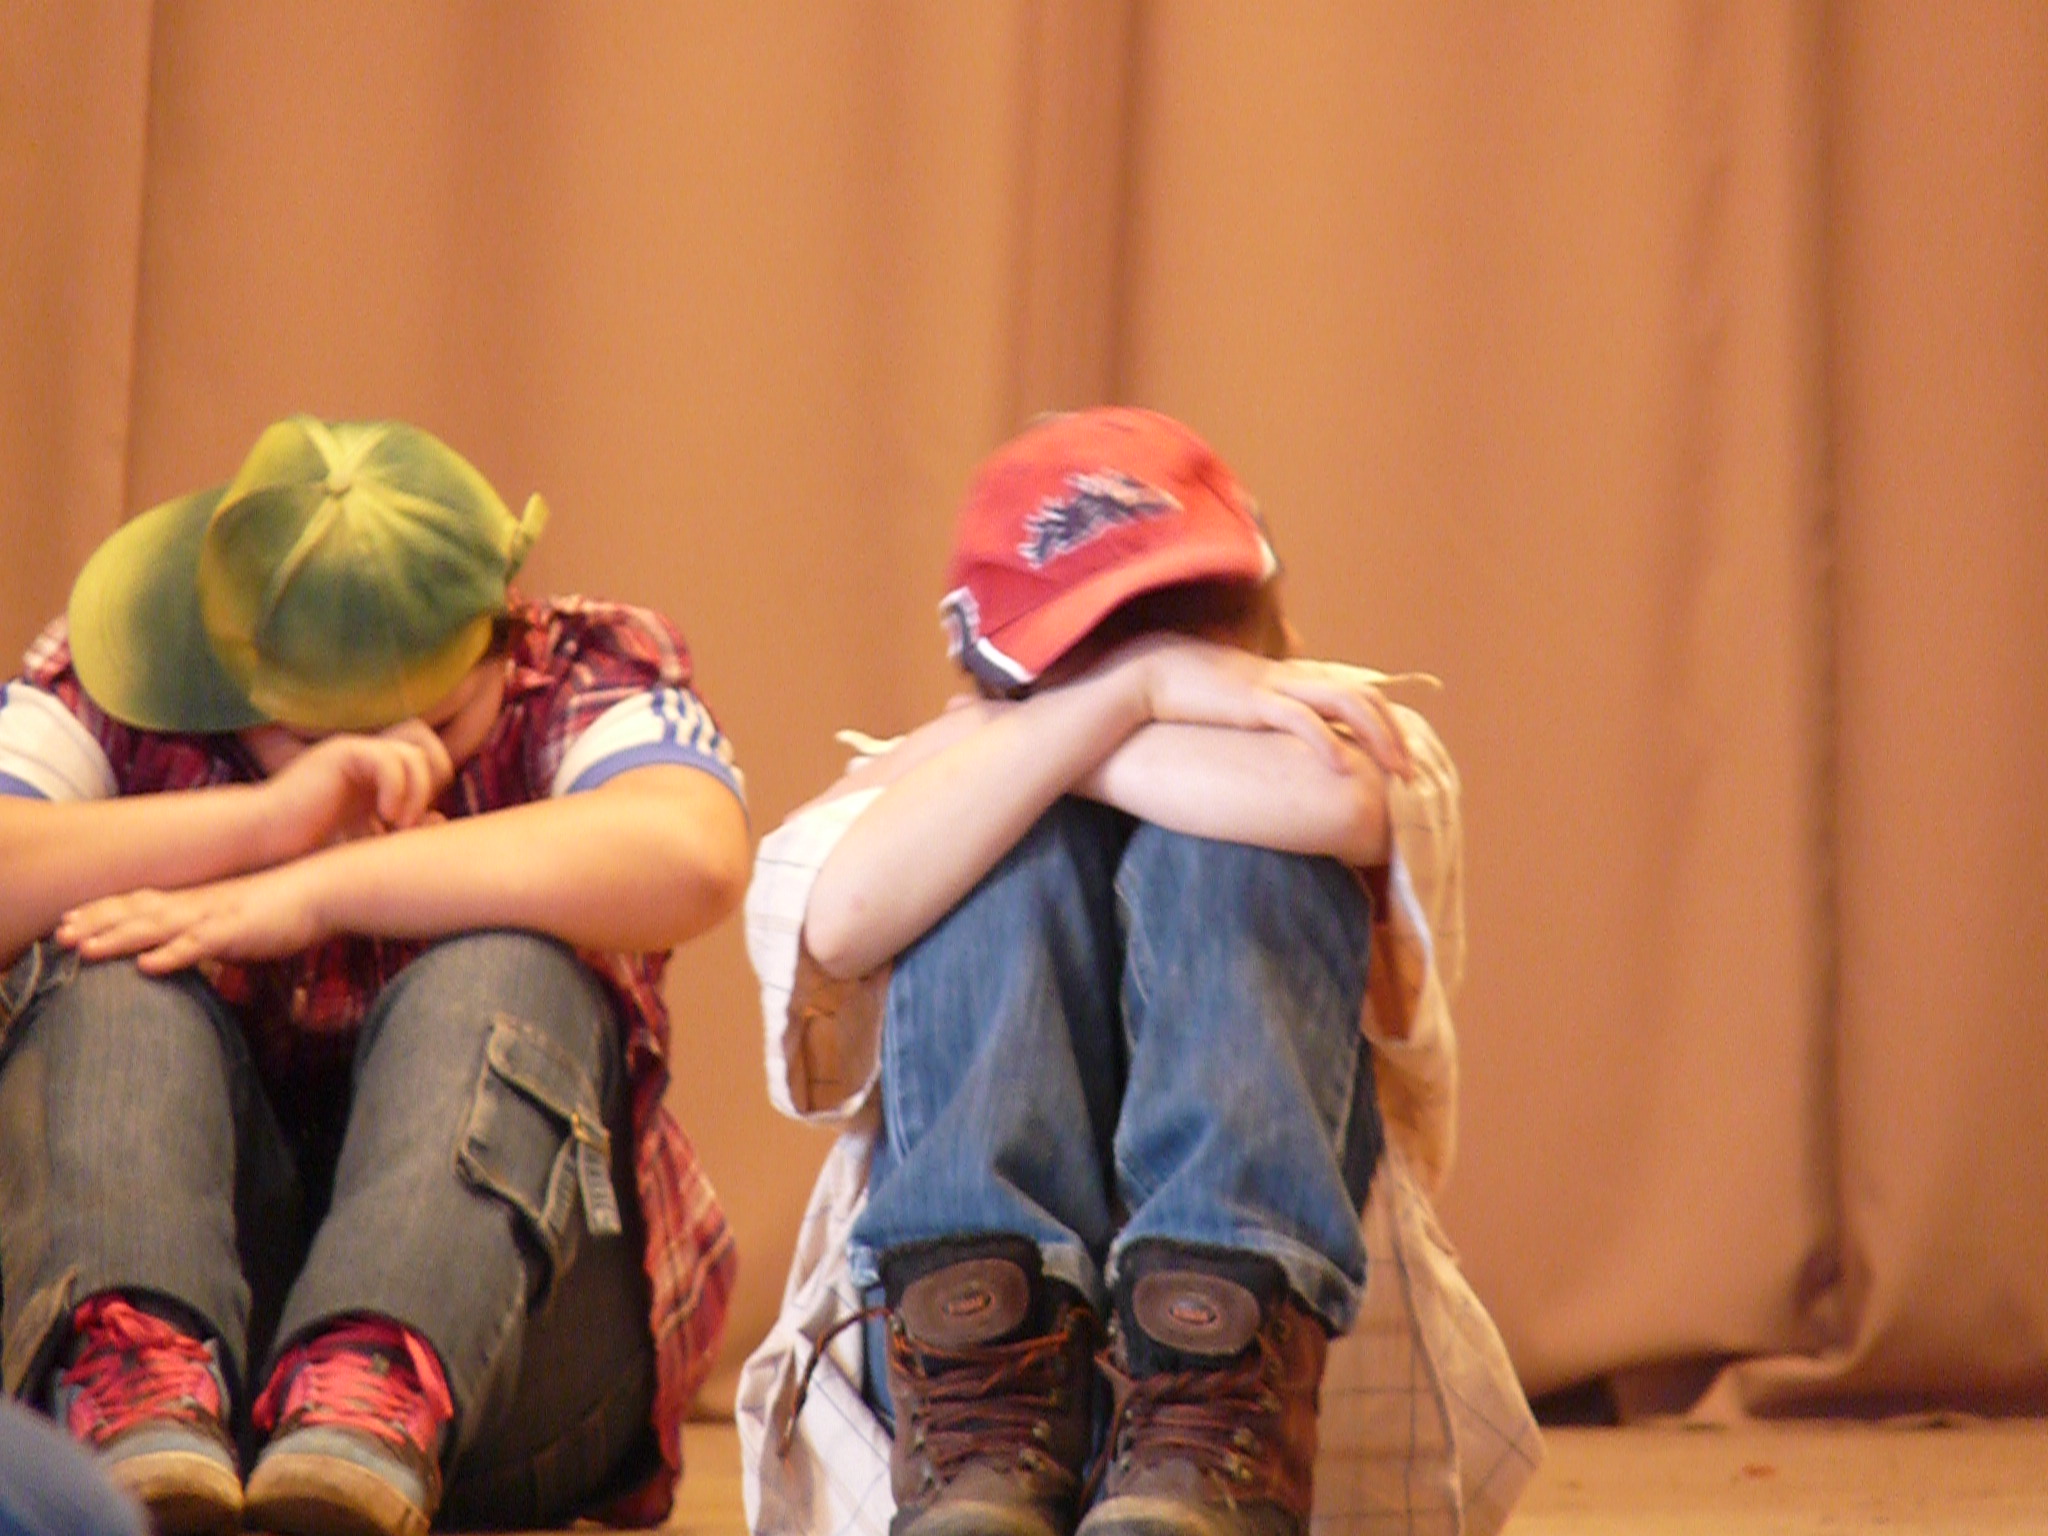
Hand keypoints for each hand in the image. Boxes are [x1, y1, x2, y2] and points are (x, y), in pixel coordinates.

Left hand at [57, 861, 327, 973]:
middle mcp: (201, 904)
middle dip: (97, 923)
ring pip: (158, 928)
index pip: (143, 902)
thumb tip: (202, 949)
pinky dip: (172, 955)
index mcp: (202, 900)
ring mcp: (217, 916)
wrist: (329, 888)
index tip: (72, 919)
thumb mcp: (246, 922)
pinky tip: (148, 966)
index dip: (106, 911)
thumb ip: (219, 935)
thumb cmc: (294, 907)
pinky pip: (200, 945)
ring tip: (85, 950)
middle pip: (138, 912)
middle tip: (60, 935)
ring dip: (119, 939)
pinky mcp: (239, 931)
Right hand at [252, 720, 454, 855]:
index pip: (431, 760)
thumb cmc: (307, 849)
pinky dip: (396, 788)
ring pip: (414, 753)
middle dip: (432, 785)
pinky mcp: (340, 755)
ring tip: (397, 823)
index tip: (414, 825)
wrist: (260, 841)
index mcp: (378, 775)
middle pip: (430, 749)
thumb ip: (400, 830)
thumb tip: (439, 818)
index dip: (434, 789)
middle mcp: (370, 759)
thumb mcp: (366, 841)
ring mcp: (355, 753)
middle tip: (409, 822)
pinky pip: (388, 758)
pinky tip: (383, 816)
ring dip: (416, 791)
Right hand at [1112, 635, 1413, 777]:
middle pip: (1363, 696)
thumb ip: (1261, 717)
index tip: (1400, 755)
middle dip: (1394, 735)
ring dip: (1378, 737)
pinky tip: (1343, 766)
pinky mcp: (1252, 701)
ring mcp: (1274, 687)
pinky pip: (1300, 721)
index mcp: (1289, 679)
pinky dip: (1326, 743)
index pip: (1353, 692)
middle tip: (1412, 774)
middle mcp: (1291, 678)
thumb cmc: (1185, 695)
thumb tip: (1277, 749)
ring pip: (1345, 702)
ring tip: (1396, 770)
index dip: (1384, 721)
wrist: (1145, 675)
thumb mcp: (1234, 706)